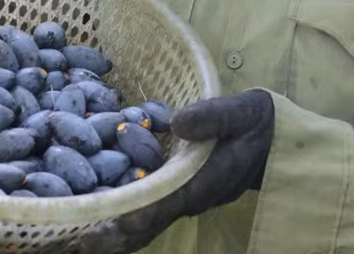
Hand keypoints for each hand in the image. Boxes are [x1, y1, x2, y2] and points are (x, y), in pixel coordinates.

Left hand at [77, 89, 274, 253]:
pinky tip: (97, 209)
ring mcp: (183, 198)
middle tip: (80, 240)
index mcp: (204, 181)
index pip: (167, 204)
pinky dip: (122, 214)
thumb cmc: (255, 123)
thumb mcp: (241, 112)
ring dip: (114, 229)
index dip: (138, 215)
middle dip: (116, 235)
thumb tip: (176, 121)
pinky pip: (147, 209)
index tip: (111, 223)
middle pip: (148, 224)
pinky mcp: (178, 192)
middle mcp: (190, 197)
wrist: (273, 141)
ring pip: (145, 222)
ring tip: (79, 234)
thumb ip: (212, 117)